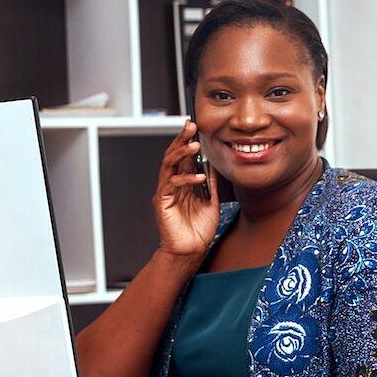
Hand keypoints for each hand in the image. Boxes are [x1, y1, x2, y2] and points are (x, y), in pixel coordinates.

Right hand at [153, 120, 219, 258]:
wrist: (191, 251)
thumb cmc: (198, 229)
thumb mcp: (211, 202)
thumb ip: (211, 184)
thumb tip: (215, 166)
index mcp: (183, 183)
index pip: (183, 156)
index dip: (187, 140)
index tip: (194, 126)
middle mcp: (172, 184)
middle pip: (173, 155)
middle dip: (181, 139)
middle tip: (190, 126)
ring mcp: (166, 192)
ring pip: (169, 165)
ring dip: (181, 153)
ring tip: (194, 145)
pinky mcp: (162, 202)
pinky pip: (171, 185)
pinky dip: (185, 179)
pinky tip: (198, 176)